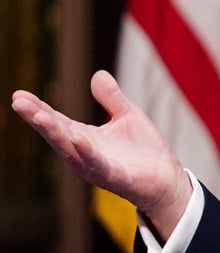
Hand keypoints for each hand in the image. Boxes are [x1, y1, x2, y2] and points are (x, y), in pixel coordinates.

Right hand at [11, 70, 192, 239]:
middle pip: (57, 134)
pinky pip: (98, 164)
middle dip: (38, 119)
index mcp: (85, 138)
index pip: (57, 121)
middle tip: (19, 102)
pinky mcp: (115, 177)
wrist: (167, 178)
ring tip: (39, 116)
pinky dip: (87, 152)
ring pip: (71, 150)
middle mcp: (85, 153)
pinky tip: (78, 138)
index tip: (18, 95)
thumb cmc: (144, 150)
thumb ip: (112, 98)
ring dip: (55, 134)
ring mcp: (97, 167)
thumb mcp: (127, 116)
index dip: (38, 109)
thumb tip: (98, 74)